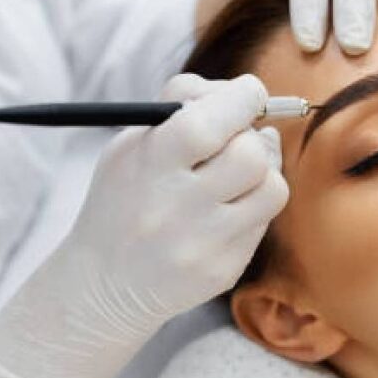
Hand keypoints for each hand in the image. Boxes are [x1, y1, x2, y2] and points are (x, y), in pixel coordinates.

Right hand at [0, 73, 288, 377]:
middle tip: (238, 138)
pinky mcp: (222, 272)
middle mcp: (175, 208)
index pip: (208, 122)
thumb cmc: (124, 199)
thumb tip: (255, 105)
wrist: (104, 284)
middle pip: (251, 154)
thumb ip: (184, 107)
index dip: (243, 98)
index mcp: (147, 165)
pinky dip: (252, 207)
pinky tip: (224, 211)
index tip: (250, 93)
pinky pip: (263, 223)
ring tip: (235, 176)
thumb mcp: (131, 144)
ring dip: (262, 173)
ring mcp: (202, 245)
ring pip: (273, 188)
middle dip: (251, 136)